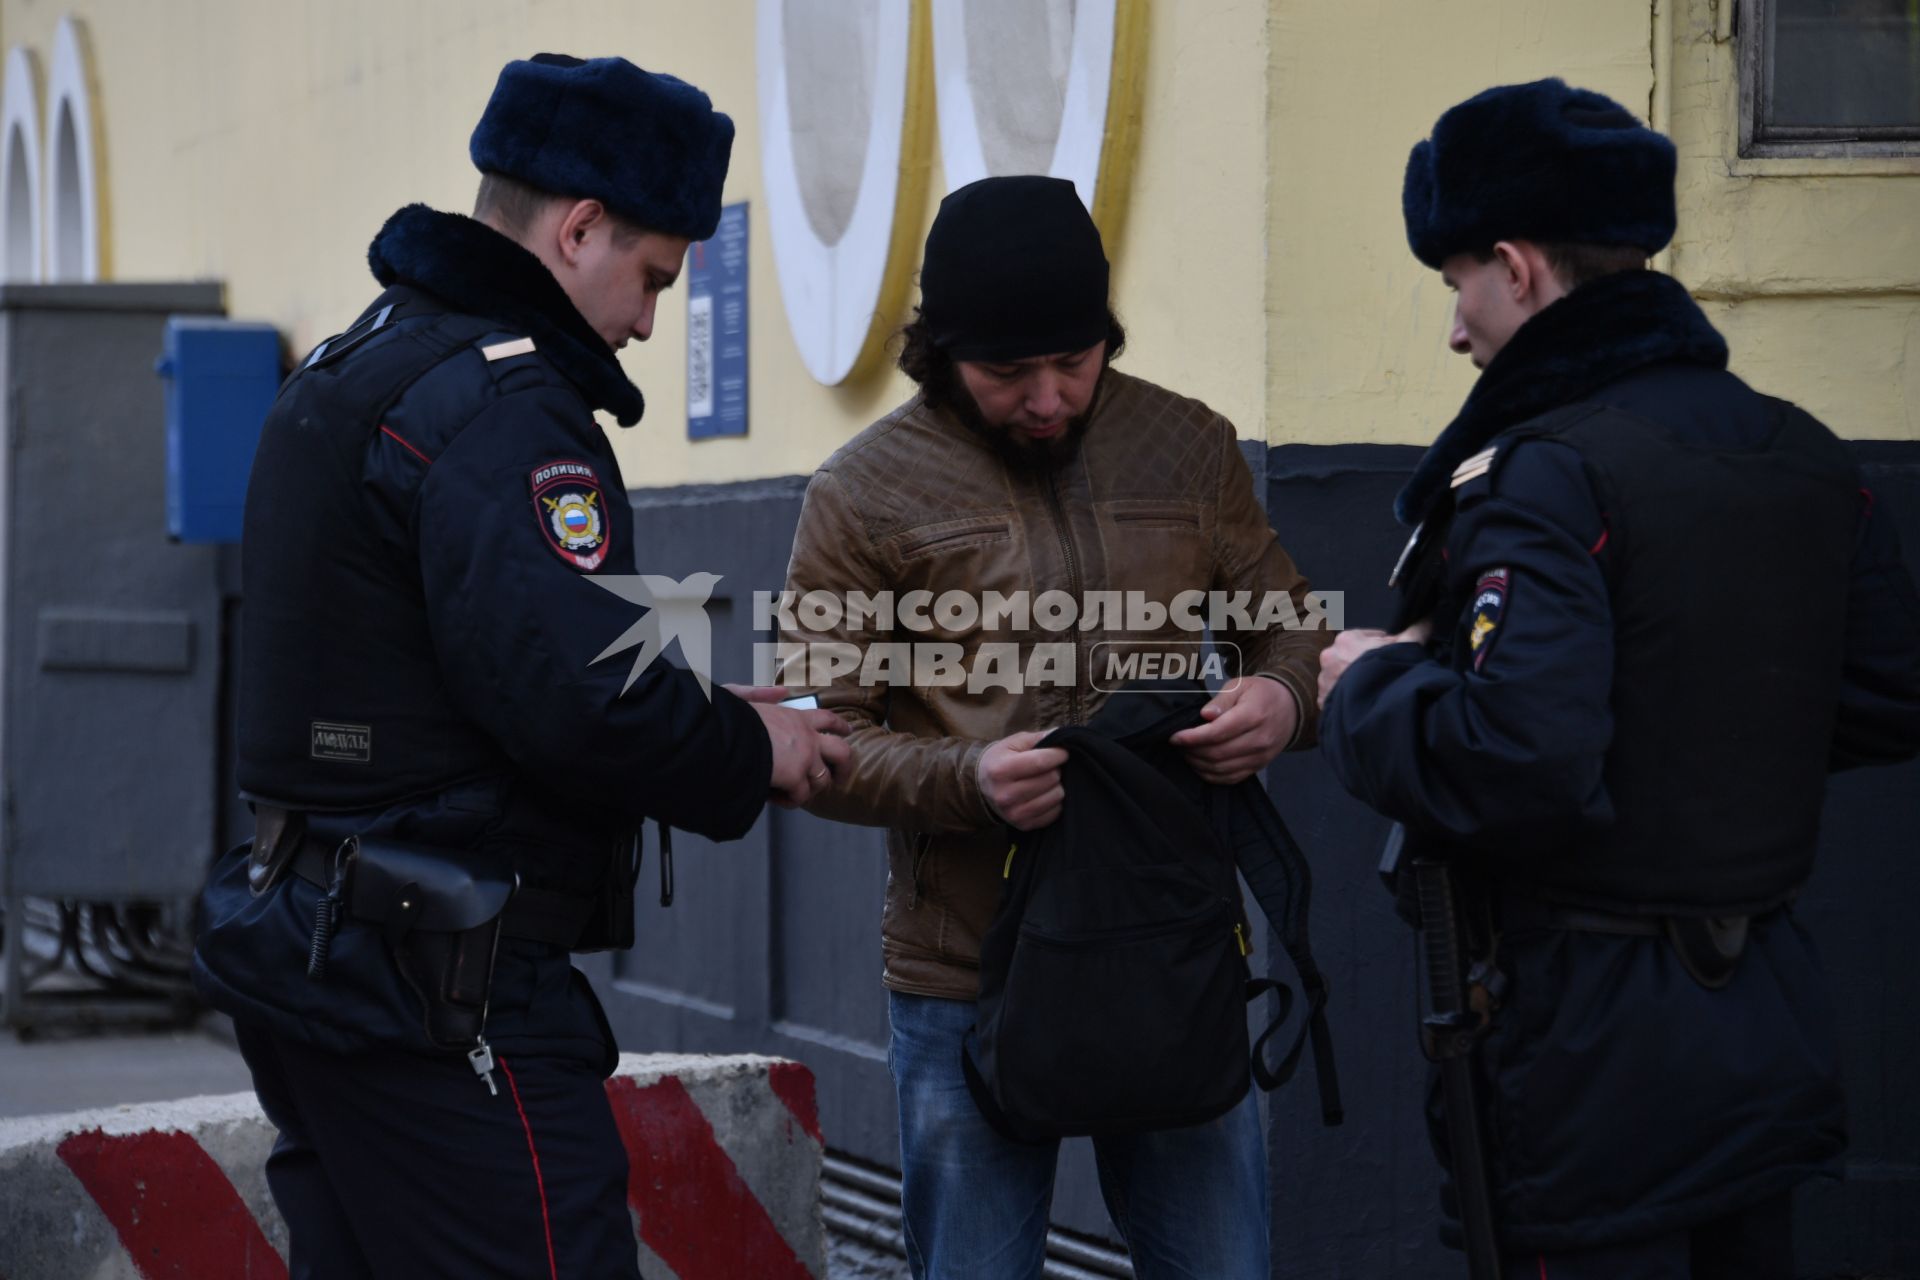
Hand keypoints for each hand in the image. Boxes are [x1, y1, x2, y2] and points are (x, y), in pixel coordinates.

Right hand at [727, 685, 852, 806]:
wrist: (722, 736)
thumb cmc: (726, 717)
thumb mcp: (742, 696)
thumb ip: (763, 693)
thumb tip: (782, 692)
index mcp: (796, 716)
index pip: (827, 719)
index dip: (839, 726)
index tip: (846, 732)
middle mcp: (807, 737)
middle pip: (842, 752)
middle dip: (845, 766)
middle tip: (840, 777)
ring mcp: (804, 757)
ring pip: (822, 780)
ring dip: (810, 789)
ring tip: (795, 794)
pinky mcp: (795, 776)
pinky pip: (800, 796)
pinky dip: (790, 800)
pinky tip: (776, 798)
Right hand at [977, 730, 1068, 830]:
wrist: (981, 787)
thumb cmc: (1001, 760)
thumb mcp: (1012, 743)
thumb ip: (1036, 738)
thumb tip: (1059, 735)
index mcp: (1001, 770)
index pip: (1040, 762)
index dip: (1058, 755)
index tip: (1063, 752)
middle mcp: (1006, 794)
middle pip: (1051, 779)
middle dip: (1056, 769)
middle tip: (1049, 767)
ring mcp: (1014, 813)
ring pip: (1056, 796)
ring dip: (1057, 786)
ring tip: (1046, 781)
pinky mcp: (1023, 825)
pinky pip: (1055, 813)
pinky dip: (1054, 802)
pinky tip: (1044, 794)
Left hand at [1169, 676, 1298, 784]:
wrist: (1291, 709)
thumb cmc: (1261, 694)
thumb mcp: (1241, 685)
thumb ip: (1221, 700)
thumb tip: (1205, 716)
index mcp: (1254, 715)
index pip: (1218, 732)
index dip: (1193, 737)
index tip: (1175, 737)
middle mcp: (1259, 739)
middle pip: (1218, 754)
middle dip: (1192, 751)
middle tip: (1178, 744)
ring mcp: (1260, 757)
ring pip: (1222, 769)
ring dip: (1198, 764)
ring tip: (1186, 753)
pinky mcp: (1258, 767)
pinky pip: (1231, 778)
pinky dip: (1211, 775)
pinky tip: (1200, 765)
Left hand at [1316, 620, 1432, 707]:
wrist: (1377, 706)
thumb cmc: (1391, 671)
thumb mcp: (1408, 646)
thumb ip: (1416, 630)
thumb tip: (1426, 619)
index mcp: (1346, 639)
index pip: (1366, 638)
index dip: (1382, 646)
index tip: (1390, 656)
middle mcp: (1330, 657)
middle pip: (1350, 658)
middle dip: (1364, 664)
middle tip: (1382, 675)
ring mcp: (1324, 679)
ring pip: (1340, 677)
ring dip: (1352, 682)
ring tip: (1371, 691)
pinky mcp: (1324, 700)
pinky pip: (1334, 697)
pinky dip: (1345, 699)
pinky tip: (1360, 703)